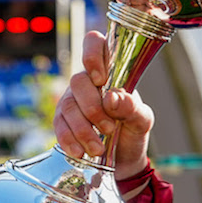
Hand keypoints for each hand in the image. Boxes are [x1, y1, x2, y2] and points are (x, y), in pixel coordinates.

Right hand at [54, 30, 154, 179]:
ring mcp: (72, 100)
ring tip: (98, 148)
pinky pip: (59, 126)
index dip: (93, 54)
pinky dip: (69, 140)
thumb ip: (131, 107)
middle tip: (109, 128)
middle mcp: (87, 81)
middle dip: (92, 107)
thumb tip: (112, 98)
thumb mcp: (142, 120)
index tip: (101, 79)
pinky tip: (80, 152)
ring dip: (83, 129)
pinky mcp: (62, 121)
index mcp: (109, 69)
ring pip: (67, 105)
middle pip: (78, 81)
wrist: (124, 159)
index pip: (94, 43)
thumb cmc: (133, 129)